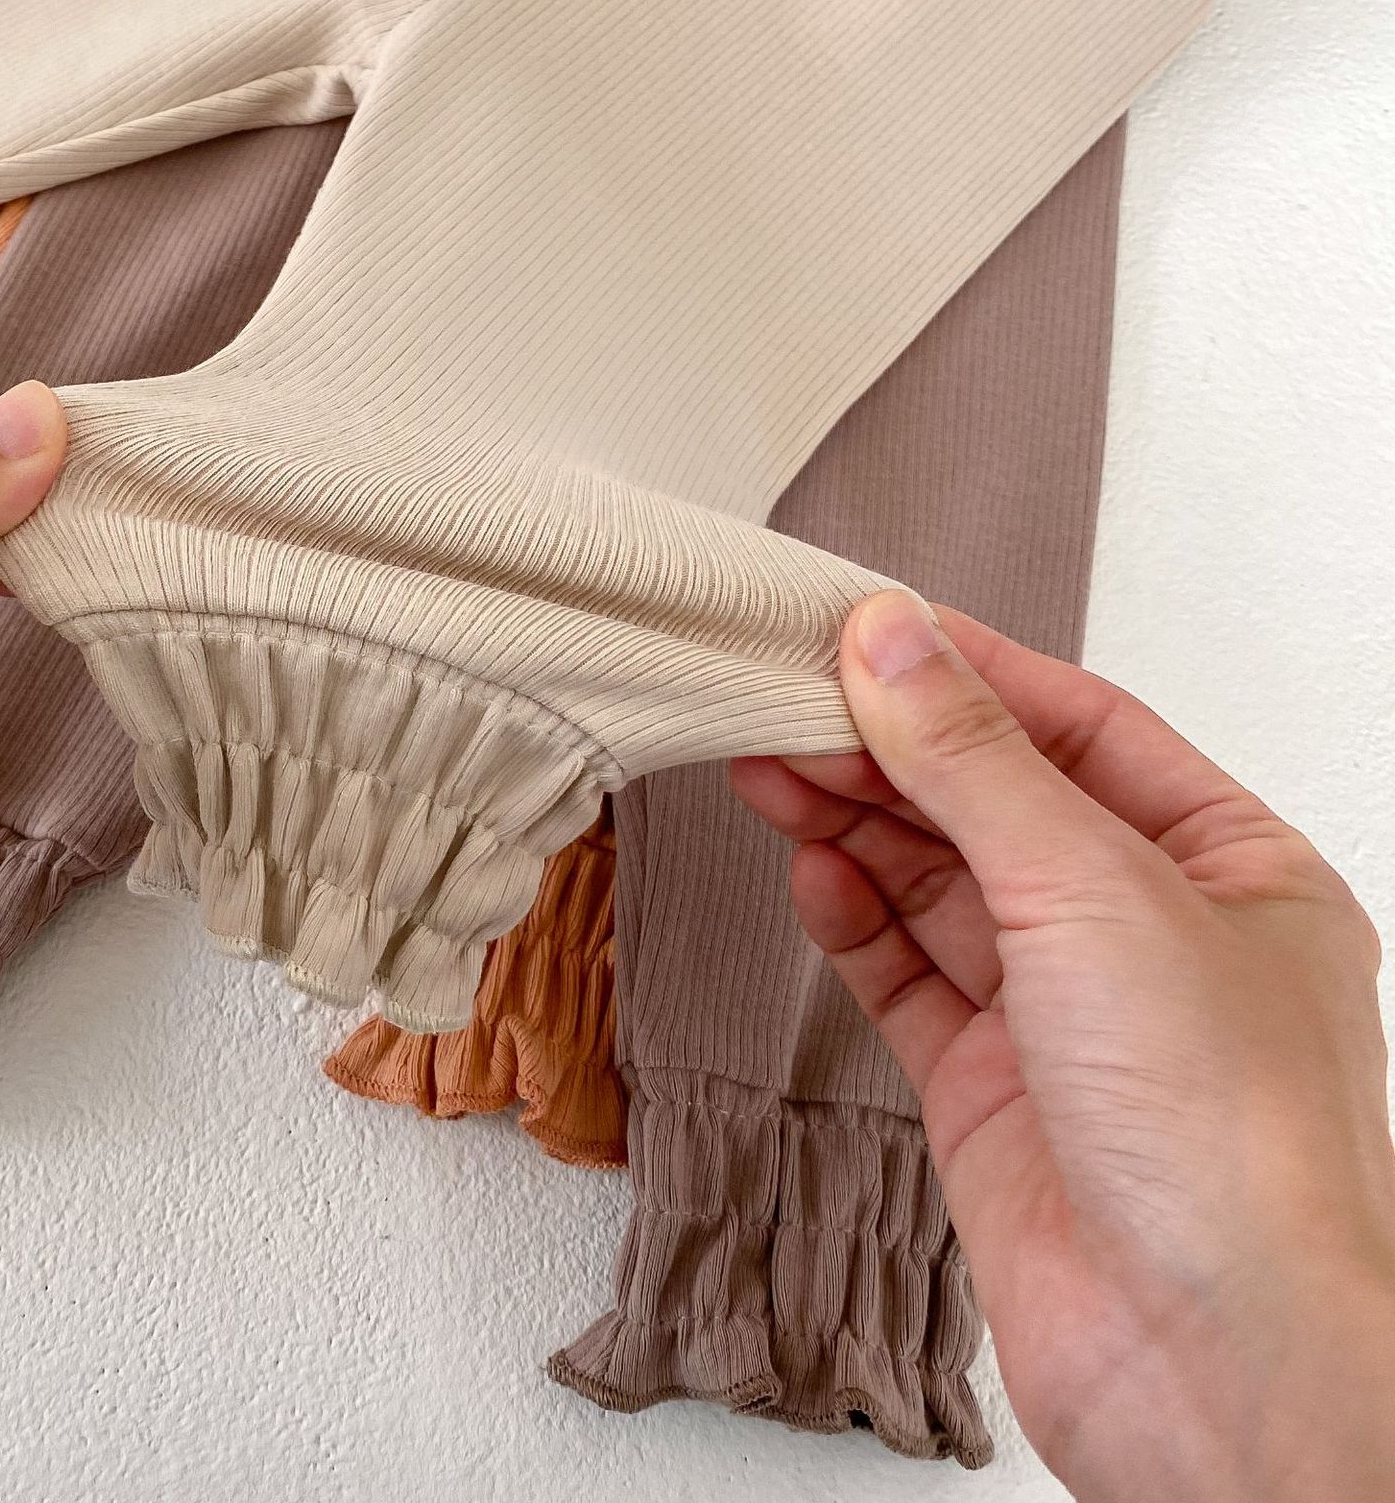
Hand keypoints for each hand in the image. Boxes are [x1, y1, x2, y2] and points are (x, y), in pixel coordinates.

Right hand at [732, 593, 1394, 1502]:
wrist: (1213, 1373)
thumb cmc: (1229, 1139)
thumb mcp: (1095, 893)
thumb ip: (974, 762)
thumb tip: (889, 639)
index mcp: (1230, 866)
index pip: (1079, 726)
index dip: (966, 671)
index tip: (860, 627)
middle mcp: (1152, 935)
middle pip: (995, 802)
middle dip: (890, 748)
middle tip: (783, 696)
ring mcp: (1070, 1018)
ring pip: (939, 886)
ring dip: (854, 822)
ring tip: (769, 763)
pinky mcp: (995, 1093)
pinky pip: (908, 977)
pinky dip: (853, 920)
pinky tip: (811, 870)